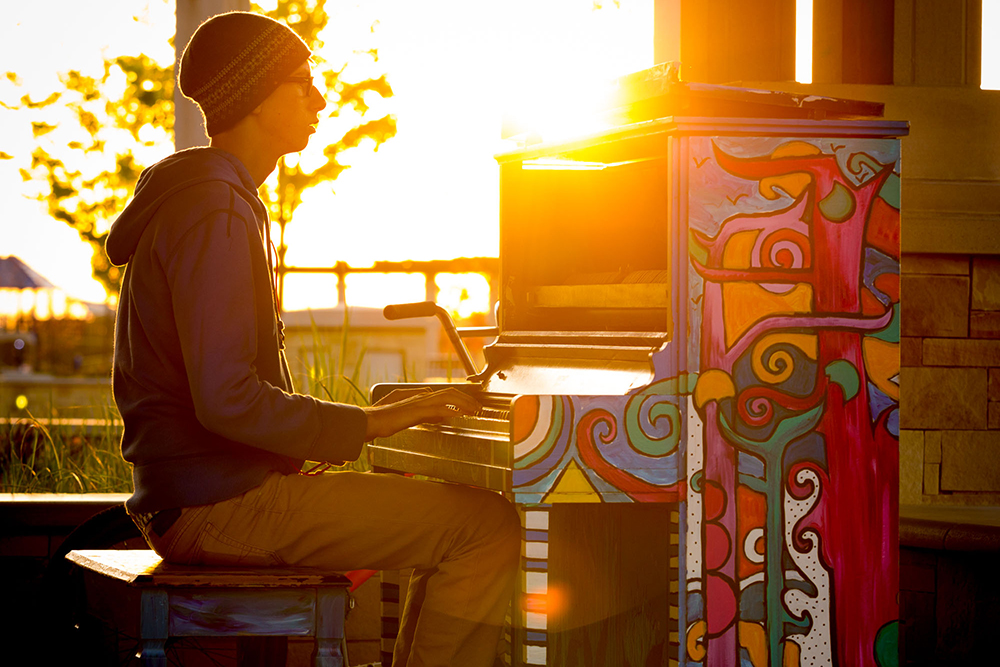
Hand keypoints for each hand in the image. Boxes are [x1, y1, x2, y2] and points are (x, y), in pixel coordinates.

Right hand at [363, 387, 480, 439]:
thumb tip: (439, 416)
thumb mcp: (407, 415)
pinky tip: (460, 415)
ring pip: (447, 398)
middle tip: (478, 407)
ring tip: (475, 410)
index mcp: (418, 396)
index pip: (444, 393)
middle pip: (449, 392)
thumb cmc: (383, 419)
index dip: (459, 398)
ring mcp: (419, 402)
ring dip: (464, 403)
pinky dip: (451, 411)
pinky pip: (438, 409)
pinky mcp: (416, 411)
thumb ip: (424, 414)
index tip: (470, 405)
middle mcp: (420, 396)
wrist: (369, 420)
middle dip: (466, 399)